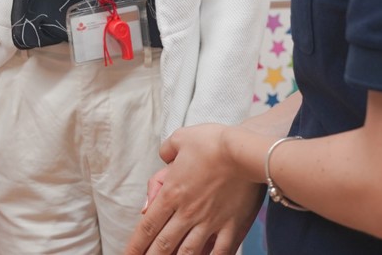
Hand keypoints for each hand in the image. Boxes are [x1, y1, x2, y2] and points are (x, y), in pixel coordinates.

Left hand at [124, 125, 263, 254]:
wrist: (245, 151)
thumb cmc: (213, 142)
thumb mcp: (181, 138)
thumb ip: (167, 150)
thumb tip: (163, 159)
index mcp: (172, 193)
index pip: (148, 225)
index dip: (136, 245)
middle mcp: (188, 212)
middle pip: (164, 244)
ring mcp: (210, 222)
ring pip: (189, 252)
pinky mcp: (232, 227)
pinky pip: (220, 252)